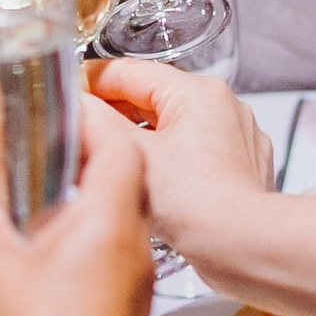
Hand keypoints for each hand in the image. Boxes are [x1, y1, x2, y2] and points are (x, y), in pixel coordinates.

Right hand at [0, 101, 151, 315]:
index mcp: (109, 219)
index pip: (119, 147)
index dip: (96, 120)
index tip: (70, 107)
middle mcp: (133, 242)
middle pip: (126, 177)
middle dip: (91, 153)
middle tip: (56, 142)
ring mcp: (134, 275)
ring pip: (122, 215)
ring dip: (90, 195)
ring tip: (49, 189)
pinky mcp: (126, 303)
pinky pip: (115, 250)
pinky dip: (89, 233)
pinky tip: (54, 245)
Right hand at [83, 60, 273, 261]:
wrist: (244, 244)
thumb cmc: (197, 204)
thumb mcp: (133, 155)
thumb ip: (99, 123)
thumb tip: (79, 105)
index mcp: (196, 91)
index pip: (130, 71)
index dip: (93, 82)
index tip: (72, 97)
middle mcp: (223, 105)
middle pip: (153, 98)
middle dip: (117, 116)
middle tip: (85, 134)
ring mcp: (237, 136)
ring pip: (175, 127)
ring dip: (144, 141)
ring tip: (116, 163)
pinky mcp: (242, 166)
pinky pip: (197, 152)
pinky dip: (172, 162)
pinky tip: (153, 184)